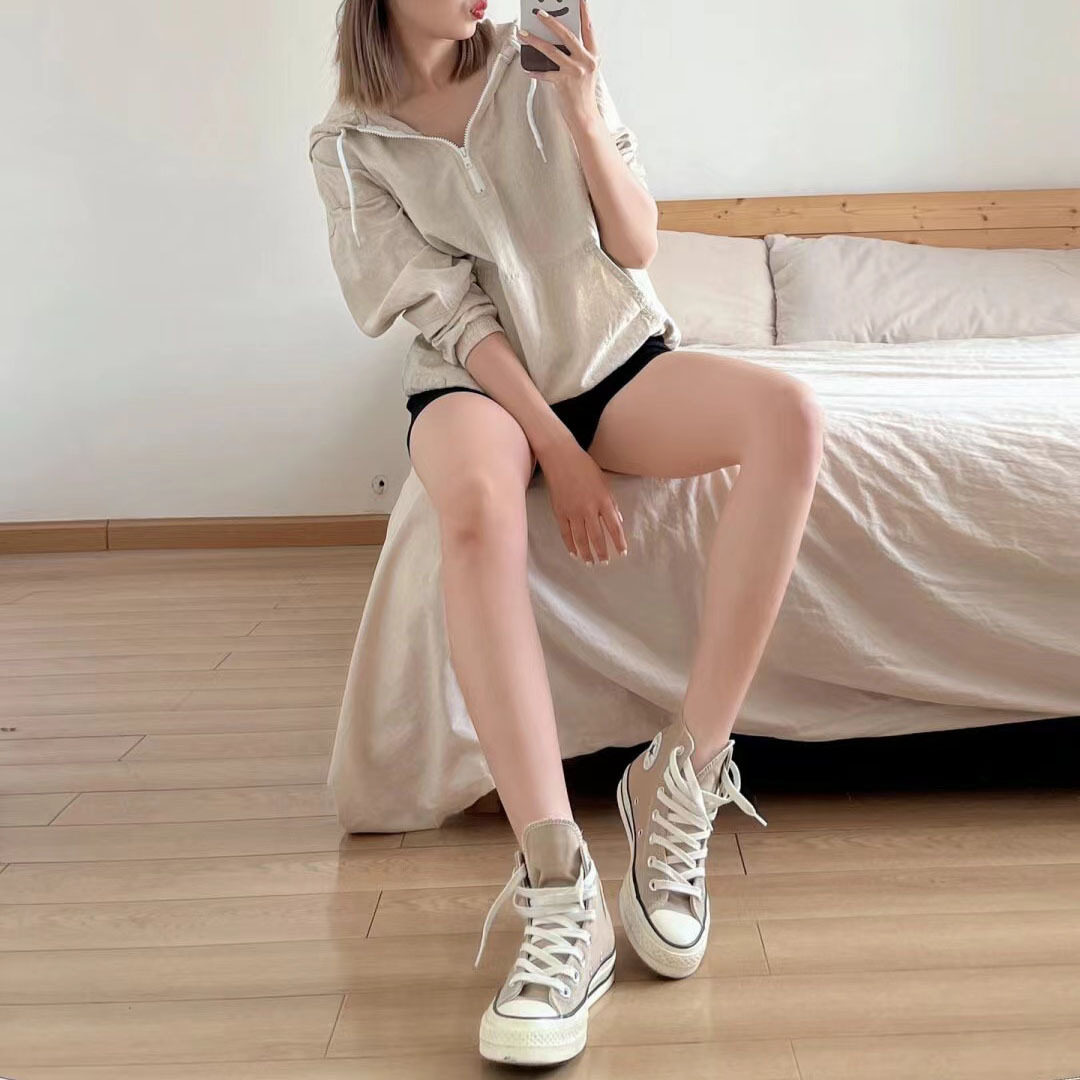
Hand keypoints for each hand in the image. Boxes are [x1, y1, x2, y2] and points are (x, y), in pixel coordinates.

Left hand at [520, 0, 601, 128]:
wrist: (585, 117)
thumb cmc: (583, 95)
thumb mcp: (586, 71)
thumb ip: (577, 56)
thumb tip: (558, 43)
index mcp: (592, 56)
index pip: (588, 29)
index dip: (584, 12)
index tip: (579, 0)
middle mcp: (585, 62)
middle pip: (567, 35)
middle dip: (551, 22)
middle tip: (539, 13)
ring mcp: (574, 72)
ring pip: (551, 51)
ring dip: (535, 41)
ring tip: (523, 33)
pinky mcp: (563, 83)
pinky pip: (544, 73)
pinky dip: (534, 70)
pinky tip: (527, 68)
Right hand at [536, 435, 628, 563]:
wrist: (561, 457)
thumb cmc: (585, 467)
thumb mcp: (605, 482)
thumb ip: (612, 503)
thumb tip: (618, 520)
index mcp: (603, 500)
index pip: (614, 527)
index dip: (619, 542)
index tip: (622, 552)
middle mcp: (589, 508)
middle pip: (597, 536)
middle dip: (602, 552)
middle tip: (604, 562)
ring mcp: (573, 511)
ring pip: (580, 538)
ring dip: (586, 553)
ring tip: (589, 562)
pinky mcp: (559, 512)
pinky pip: (565, 533)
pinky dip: (570, 544)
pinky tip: (574, 552)